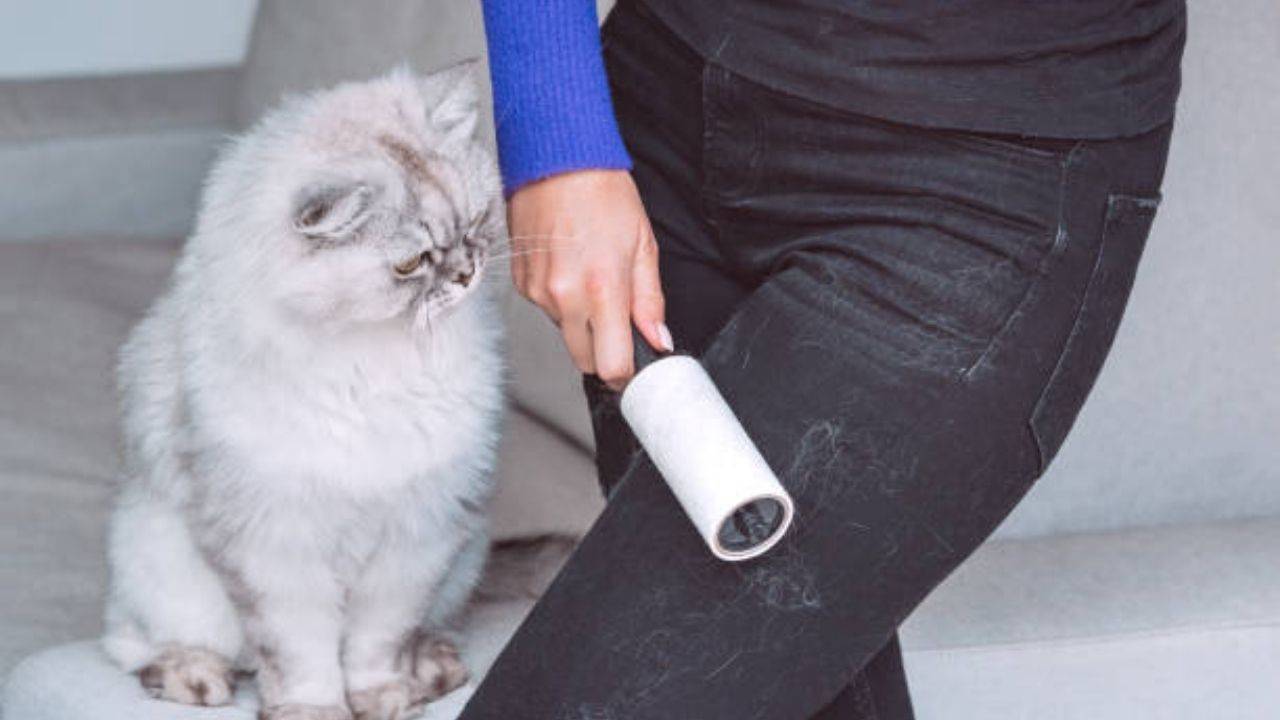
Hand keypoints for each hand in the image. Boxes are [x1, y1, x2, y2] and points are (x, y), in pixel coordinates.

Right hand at [507, 169, 670, 390]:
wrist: (556, 160)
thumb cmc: (602, 194)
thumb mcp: (643, 246)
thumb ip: (650, 302)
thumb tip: (658, 340)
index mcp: (603, 289)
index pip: (612, 364)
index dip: (626, 372)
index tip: (633, 367)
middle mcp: (565, 297)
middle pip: (585, 360)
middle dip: (603, 350)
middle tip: (616, 319)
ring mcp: (538, 292)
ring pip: (565, 333)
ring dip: (580, 320)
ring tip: (590, 275)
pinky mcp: (521, 284)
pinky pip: (545, 310)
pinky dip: (559, 299)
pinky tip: (568, 266)